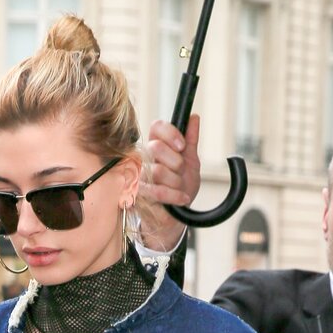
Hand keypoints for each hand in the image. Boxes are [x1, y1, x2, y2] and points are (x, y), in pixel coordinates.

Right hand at [140, 115, 201, 250]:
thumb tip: (194, 117)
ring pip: (158, 171)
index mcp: (156, 145)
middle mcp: (144, 158)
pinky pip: (157, 192)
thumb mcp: (190, 161)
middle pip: (156, 148)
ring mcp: (139, 177)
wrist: (176, 215)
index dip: (171, 133)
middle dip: (176, 162)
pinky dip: (175, 196)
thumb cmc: (180, 187)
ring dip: (176, 182)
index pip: (157, 127)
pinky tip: (182, 198)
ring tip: (179, 188)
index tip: (182, 146)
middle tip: (180, 172)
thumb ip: (191, 140)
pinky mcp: (138, 196)